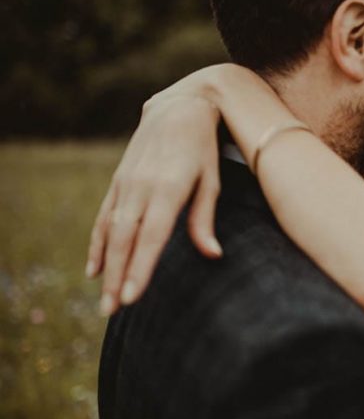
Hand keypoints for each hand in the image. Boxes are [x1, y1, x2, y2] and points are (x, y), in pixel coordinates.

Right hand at [86, 94, 222, 315]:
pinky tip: (95, 269)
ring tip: (104, 300)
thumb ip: (204, 218)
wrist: (179, 107)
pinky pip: (104, 218)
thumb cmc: (203, 149)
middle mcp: (140, 188)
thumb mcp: (211, 180)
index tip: (133, 297)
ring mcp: (125, 184)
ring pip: (110, 232)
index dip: (141, 268)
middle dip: (118, 277)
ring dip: (106, 267)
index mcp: (167, 189)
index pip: (151, 237)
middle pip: (125, 240)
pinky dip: (98, 245)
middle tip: (112, 311)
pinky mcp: (118, 182)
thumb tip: (213, 254)